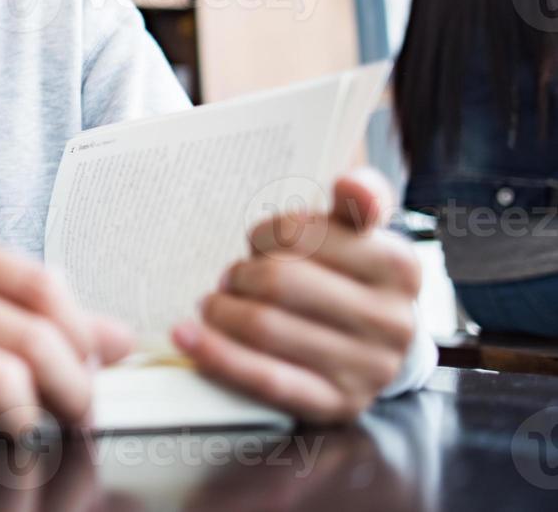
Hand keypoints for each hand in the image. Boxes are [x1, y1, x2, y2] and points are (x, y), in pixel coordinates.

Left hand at [172, 168, 421, 422]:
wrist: (372, 347)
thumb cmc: (348, 275)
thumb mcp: (358, 233)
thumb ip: (357, 199)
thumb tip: (350, 183)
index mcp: (400, 265)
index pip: (305, 231)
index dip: (267, 232)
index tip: (257, 238)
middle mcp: (394, 320)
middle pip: (279, 280)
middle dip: (241, 273)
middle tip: (232, 275)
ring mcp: (368, 369)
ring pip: (266, 327)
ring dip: (222, 310)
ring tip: (216, 304)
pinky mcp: (336, 404)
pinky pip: (265, 378)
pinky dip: (217, 354)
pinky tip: (187, 336)